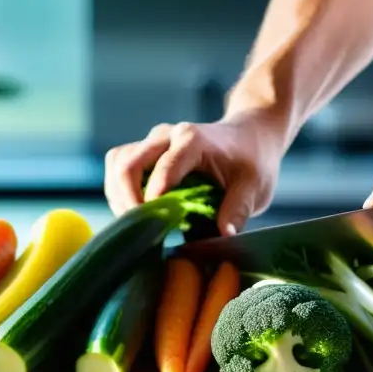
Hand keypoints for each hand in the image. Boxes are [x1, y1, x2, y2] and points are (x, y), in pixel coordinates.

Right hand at [103, 113, 283, 234]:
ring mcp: (152, 142)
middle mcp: (166, 136)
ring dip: (118, 196)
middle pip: (128, 162)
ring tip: (135, 224)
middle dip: (127, 199)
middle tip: (139, 230)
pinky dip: (118, 191)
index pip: (165, 166)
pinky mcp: (144, 152)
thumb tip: (224, 236)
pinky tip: (135, 213)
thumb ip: (238, 209)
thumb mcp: (254, 186)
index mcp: (193, 140)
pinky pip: (119, 167)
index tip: (156, 223)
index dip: (155, 196)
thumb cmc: (252, 160)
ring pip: (118, 163)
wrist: (249, 136)